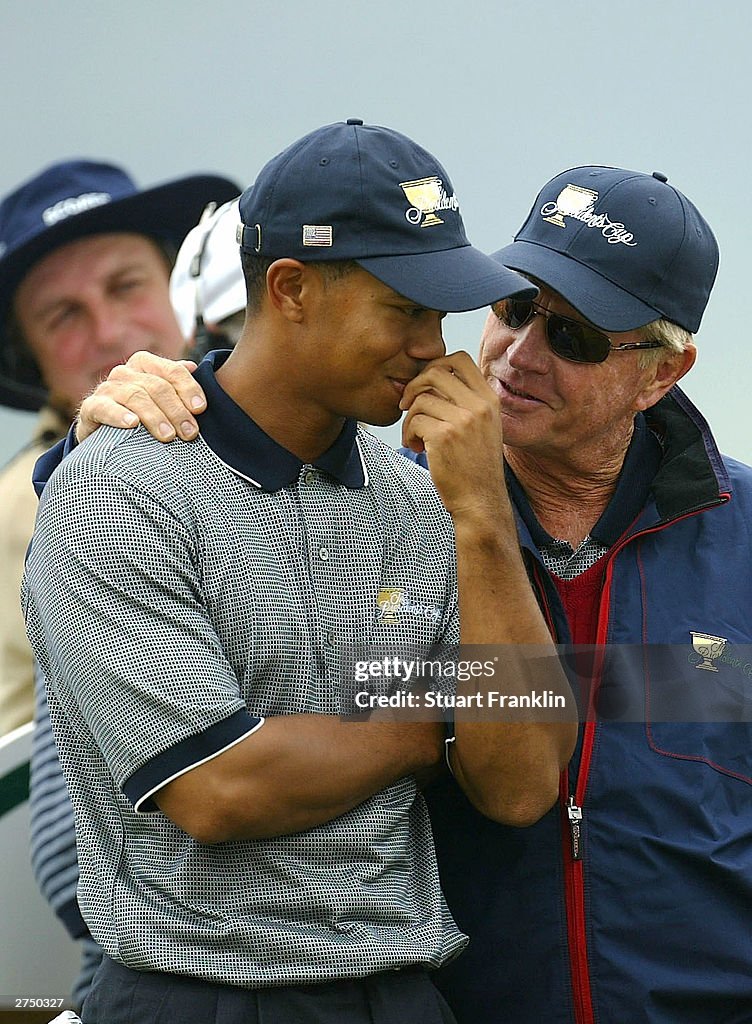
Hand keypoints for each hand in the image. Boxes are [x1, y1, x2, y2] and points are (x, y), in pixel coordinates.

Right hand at [76, 351, 206, 442]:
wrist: (104, 433)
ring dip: (155, 417)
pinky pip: (104, 408)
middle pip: (157, 387)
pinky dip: (118, 415)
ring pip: (135, 396)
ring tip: (168, 436)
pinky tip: (132, 424)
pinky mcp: (91, 407)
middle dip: (177, 411)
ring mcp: (106, 389)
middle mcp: (124, 373)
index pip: (172, 371)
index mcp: (144, 364)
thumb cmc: (142, 414)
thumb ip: (177, 383)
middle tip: (190, 433)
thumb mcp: (161, 398)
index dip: (189, 388)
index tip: (200, 409)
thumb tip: (194, 367)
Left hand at [400, 351, 508, 522]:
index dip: (436, 365)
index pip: (460, 359)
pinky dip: (407, 433)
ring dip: (409, 418)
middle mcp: (479, 405)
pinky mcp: (444, 436)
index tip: (426, 385)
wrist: (480, 500)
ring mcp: (463, 420)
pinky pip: (414, 420)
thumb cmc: (475, 465)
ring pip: (420, 399)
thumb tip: (431, 378)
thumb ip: (466, 401)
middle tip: (408, 405)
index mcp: (489, 399)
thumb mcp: (483, 426)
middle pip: (436, 371)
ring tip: (415, 437)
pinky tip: (416, 447)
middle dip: (415, 385)